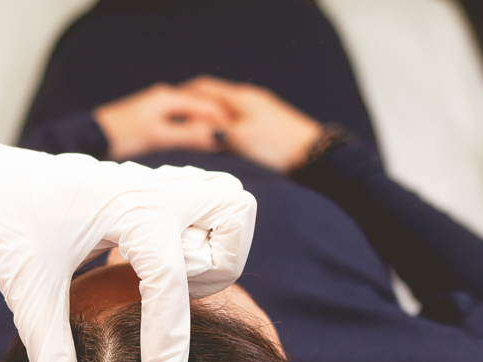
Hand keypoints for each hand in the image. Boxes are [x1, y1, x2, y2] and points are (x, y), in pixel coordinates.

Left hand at [0, 141, 257, 361]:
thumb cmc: (4, 224)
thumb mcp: (25, 288)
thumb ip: (49, 346)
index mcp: (127, 206)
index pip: (171, 280)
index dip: (170, 342)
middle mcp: (153, 186)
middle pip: (234, 217)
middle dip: (214, 267)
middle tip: (166, 291)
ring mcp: (156, 181)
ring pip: (231, 205)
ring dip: (213, 248)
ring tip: (161, 277)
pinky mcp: (152, 188)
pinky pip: (208, 204)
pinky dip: (198, 234)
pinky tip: (150, 261)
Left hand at [93, 83, 229, 160]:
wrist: (93, 136)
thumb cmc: (123, 134)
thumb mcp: (159, 136)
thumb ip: (188, 136)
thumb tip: (217, 138)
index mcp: (169, 97)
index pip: (206, 104)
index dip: (223, 118)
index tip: (239, 132)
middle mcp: (165, 96)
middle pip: (200, 105)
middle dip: (217, 119)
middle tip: (235, 136)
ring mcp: (158, 105)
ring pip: (190, 112)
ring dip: (204, 124)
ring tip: (219, 139)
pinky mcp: (151, 116)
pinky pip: (179, 119)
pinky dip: (191, 127)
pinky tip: (195, 139)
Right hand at [181, 77, 322, 172]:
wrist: (312, 153)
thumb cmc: (276, 144)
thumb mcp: (241, 138)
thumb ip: (216, 131)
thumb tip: (194, 128)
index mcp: (240, 97)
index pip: (204, 87)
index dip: (185, 95)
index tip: (169, 106)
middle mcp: (249, 99)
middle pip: (214, 98)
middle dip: (195, 108)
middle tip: (178, 122)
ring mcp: (258, 110)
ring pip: (225, 110)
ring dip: (209, 119)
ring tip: (194, 133)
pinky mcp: (265, 123)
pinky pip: (236, 120)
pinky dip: (223, 127)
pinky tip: (219, 141)